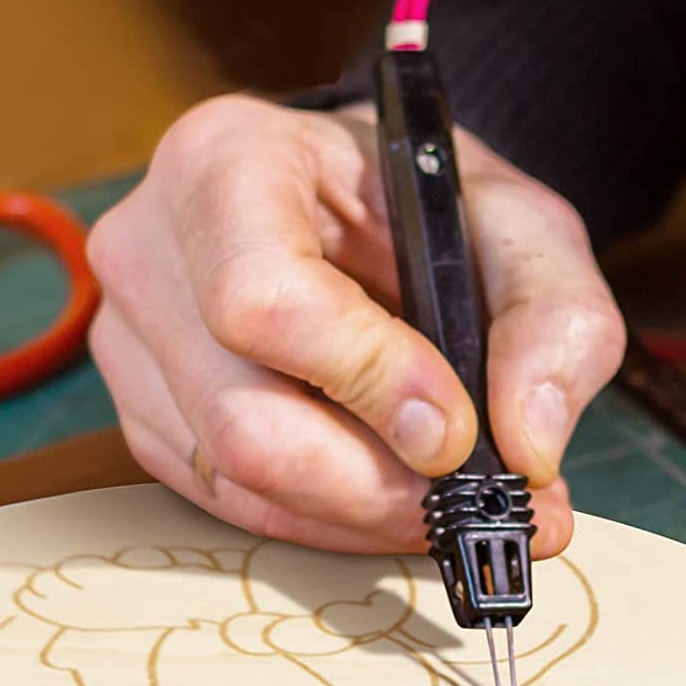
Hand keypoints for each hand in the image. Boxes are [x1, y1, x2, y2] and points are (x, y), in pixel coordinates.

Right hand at [85, 94, 624, 554]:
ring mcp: (130, 343)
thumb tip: (527, 448)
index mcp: (225, 163)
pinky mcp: (144, 417)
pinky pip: (231, 504)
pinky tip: (383, 499)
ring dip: (357, 516)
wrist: (354, 208)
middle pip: (242, 422)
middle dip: (372, 488)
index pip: (262, 300)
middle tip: (467, 507)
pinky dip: (323, 522)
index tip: (453, 433)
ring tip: (442, 505)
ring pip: (237, 481)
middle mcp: (152, 253)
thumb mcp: (521, 228)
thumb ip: (554, 322)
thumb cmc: (423, 205)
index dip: (364, 381)